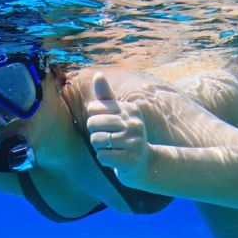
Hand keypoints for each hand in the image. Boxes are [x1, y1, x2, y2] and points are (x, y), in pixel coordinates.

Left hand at [86, 72, 150, 188]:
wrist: (144, 163)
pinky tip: (114, 158)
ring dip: (99, 147)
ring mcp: (134, 142)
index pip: (94, 108)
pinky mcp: (131, 160)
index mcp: (130, 109)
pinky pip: (102, 156)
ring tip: (111, 148)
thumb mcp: (118, 114)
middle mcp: (134, 124)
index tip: (105, 125)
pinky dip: (103, 159)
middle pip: (93, 123)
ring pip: (96, 140)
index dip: (93, 118)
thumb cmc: (126, 136)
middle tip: (106, 139)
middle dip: (94, 133)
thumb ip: (106, 96)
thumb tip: (99, 74)